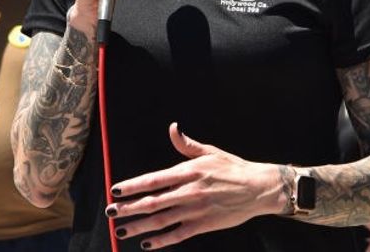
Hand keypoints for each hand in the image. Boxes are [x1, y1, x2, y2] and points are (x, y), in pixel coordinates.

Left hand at [105, 123, 282, 247]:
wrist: (258, 188)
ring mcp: (195, 210)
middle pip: (152, 201)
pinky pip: (178, 234)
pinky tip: (146, 244)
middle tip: (110, 212)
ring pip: (161, 220)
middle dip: (128, 208)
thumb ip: (186, 145)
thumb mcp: (209, 152)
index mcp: (188, 171)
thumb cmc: (233, 168)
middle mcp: (189, 191)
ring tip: (121, 230)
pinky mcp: (203, 225)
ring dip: (139, 226)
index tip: (116, 190)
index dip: (132, 186)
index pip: (153, 179)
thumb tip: (173, 129)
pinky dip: (161, 241)